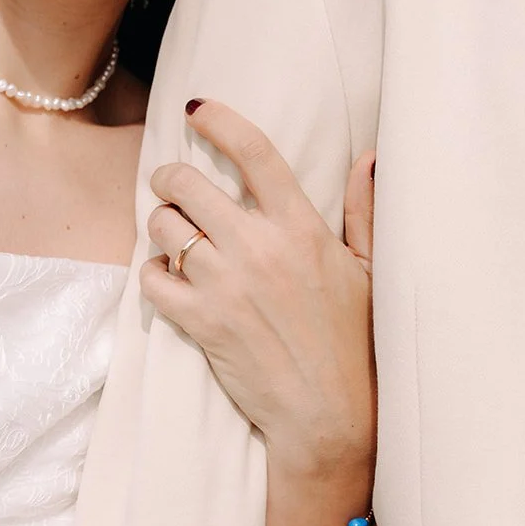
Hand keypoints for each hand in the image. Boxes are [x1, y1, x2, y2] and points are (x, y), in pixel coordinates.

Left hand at [141, 101, 375, 478]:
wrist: (330, 416)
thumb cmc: (356, 343)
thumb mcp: (371, 271)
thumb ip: (366, 209)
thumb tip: (370, 157)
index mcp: (303, 227)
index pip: (254, 151)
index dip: (219, 120)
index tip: (197, 109)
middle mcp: (260, 247)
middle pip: (188, 182)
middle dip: (170, 177)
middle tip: (172, 186)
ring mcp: (226, 284)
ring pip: (164, 225)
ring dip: (162, 225)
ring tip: (175, 236)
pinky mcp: (200, 322)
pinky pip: (152, 277)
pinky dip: (154, 273)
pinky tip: (170, 279)